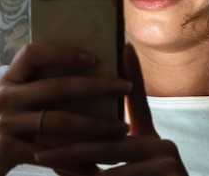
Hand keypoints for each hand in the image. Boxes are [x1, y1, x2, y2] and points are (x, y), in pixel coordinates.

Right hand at [0, 43, 131, 175]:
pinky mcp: (4, 150)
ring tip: (122, 129)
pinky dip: (74, 161)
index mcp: (7, 82)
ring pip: (58, 121)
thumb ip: (34, 93)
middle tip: (125, 86)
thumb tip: (84, 84)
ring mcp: (3, 123)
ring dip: (95, 125)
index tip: (92, 56)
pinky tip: (94, 167)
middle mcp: (4, 97)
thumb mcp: (7, 106)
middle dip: (96, 86)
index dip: (63, 51)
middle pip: (56, 86)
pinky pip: (48, 153)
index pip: (33, 52)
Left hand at [34, 44, 188, 175]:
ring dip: (74, 167)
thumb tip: (68, 142)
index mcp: (151, 140)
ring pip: (109, 163)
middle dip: (70, 144)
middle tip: (39, 146)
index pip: (139, 100)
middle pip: (108, 139)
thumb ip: (106, 154)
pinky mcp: (169, 175)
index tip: (124, 45)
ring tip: (44, 162)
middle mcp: (163, 146)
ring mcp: (168, 162)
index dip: (132, 72)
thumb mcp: (122, 172)